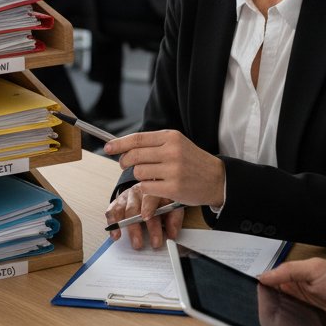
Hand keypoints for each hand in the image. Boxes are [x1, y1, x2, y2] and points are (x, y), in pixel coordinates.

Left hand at [103, 130, 224, 208]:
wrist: (216, 178)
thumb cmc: (193, 161)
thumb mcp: (177, 144)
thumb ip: (154, 143)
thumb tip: (126, 146)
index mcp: (171, 137)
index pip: (138, 138)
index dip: (119, 143)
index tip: (108, 147)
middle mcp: (172, 151)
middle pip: (134, 155)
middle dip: (124, 161)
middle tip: (124, 164)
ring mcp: (173, 170)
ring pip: (138, 172)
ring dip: (138, 176)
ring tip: (146, 176)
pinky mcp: (173, 188)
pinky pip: (146, 187)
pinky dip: (145, 187)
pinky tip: (153, 186)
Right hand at [104, 184, 184, 249]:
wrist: (151, 186)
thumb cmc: (162, 199)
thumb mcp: (172, 205)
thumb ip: (174, 219)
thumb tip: (172, 235)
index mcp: (153, 190)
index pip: (149, 197)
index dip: (147, 207)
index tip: (147, 219)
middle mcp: (138, 191)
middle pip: (134, 208)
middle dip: (137, 227)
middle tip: (140, 243)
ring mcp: (127, 196)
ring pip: (123, 211)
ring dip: (125, 228)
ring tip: (130, 241)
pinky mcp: (118, 202)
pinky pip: (112, 211)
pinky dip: (112, 223)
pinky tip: (116, 235)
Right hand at [258, 259, 325, 325]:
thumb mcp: (317, 269)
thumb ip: (289, 271)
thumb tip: (264, 276)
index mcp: (294, 280)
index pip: (269, 284)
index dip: (259, 288)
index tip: (248, 291)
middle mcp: (295, 298)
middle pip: (271, 304)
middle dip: (264, 307)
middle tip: (259, 310)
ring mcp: (302, 315)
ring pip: (280, 320)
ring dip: (276, 321)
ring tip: (271, 322)